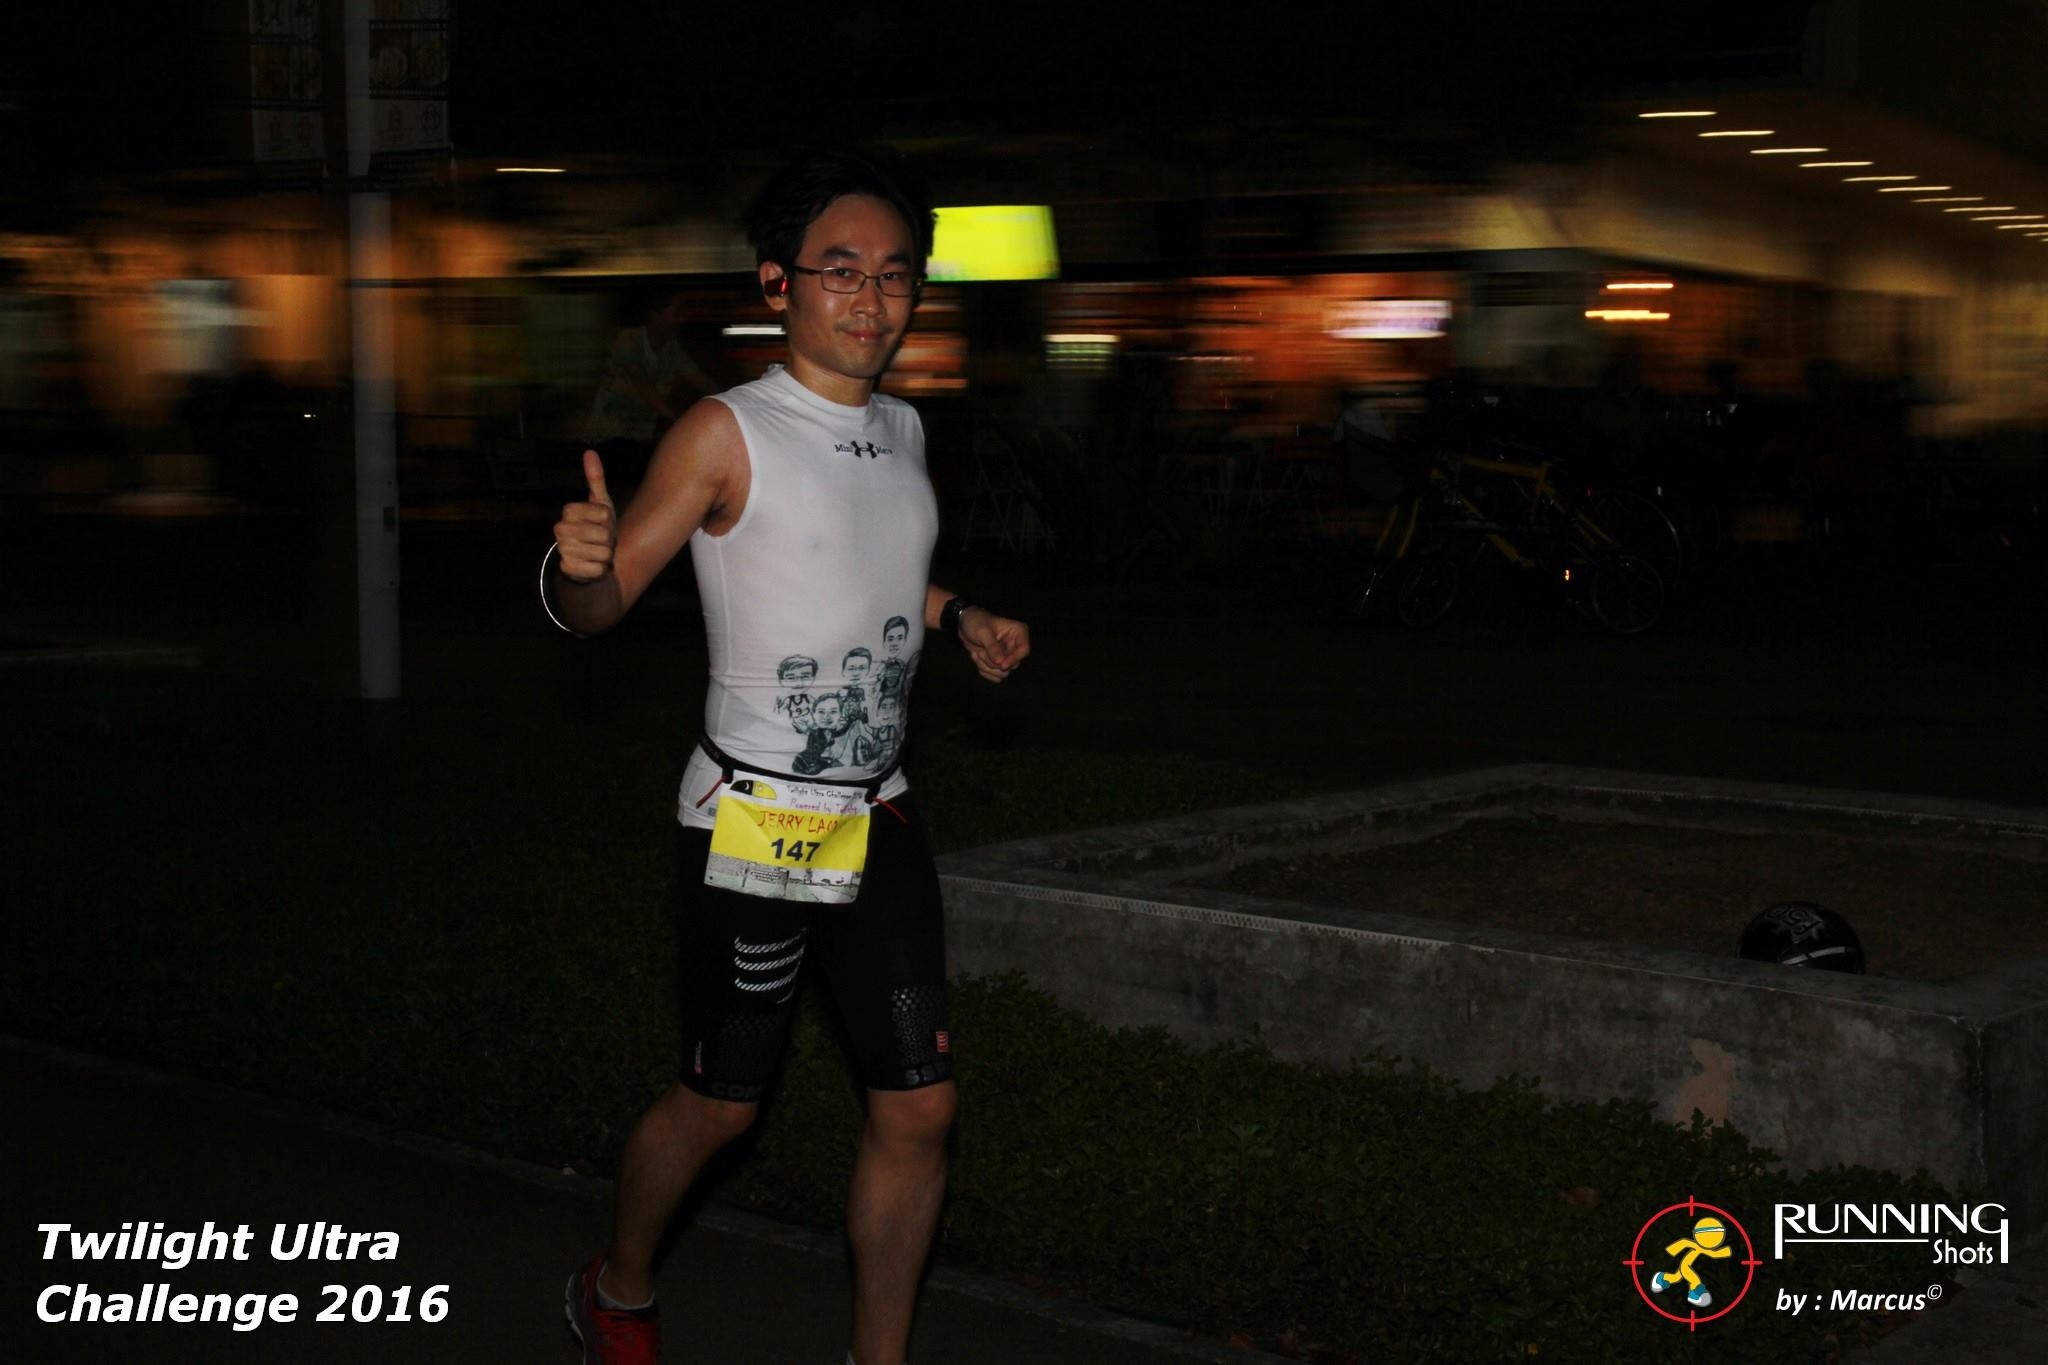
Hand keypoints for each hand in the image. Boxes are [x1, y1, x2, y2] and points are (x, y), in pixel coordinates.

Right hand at [554, 450, 615, 582]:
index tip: (604, 521)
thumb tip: (589, 452)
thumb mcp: (601, 503)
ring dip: (607, 555)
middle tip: (603, 539)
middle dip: (609, 539)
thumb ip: (595, 479)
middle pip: (602, 534)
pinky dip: (602, 569)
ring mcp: (562, 550)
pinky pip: (598, 570)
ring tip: (599, 552)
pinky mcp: (567, 569)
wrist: (590, 557)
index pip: (602, 513)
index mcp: (569, 511)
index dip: (609, 519)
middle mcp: (560, 530)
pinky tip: (594, 565)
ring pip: (602, 553)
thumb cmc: (598, 527)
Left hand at [959, 608, 1029, 682]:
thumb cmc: (975, 621)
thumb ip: (992, 647)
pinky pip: (996, 675)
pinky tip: (976, 658)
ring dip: (987, 667)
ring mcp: (1007, 655)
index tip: (1002, 665)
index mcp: (1018, 632)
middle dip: (994, 663)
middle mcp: (1015, 645)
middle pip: (1013, 664)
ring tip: (976, 654)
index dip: (1014, 659)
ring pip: (1003, 672)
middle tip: (980, 653)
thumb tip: (1001, 662)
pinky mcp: (998, 662)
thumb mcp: (982, 631)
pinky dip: (984, 670)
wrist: (964, 624)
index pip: (1024, 649)